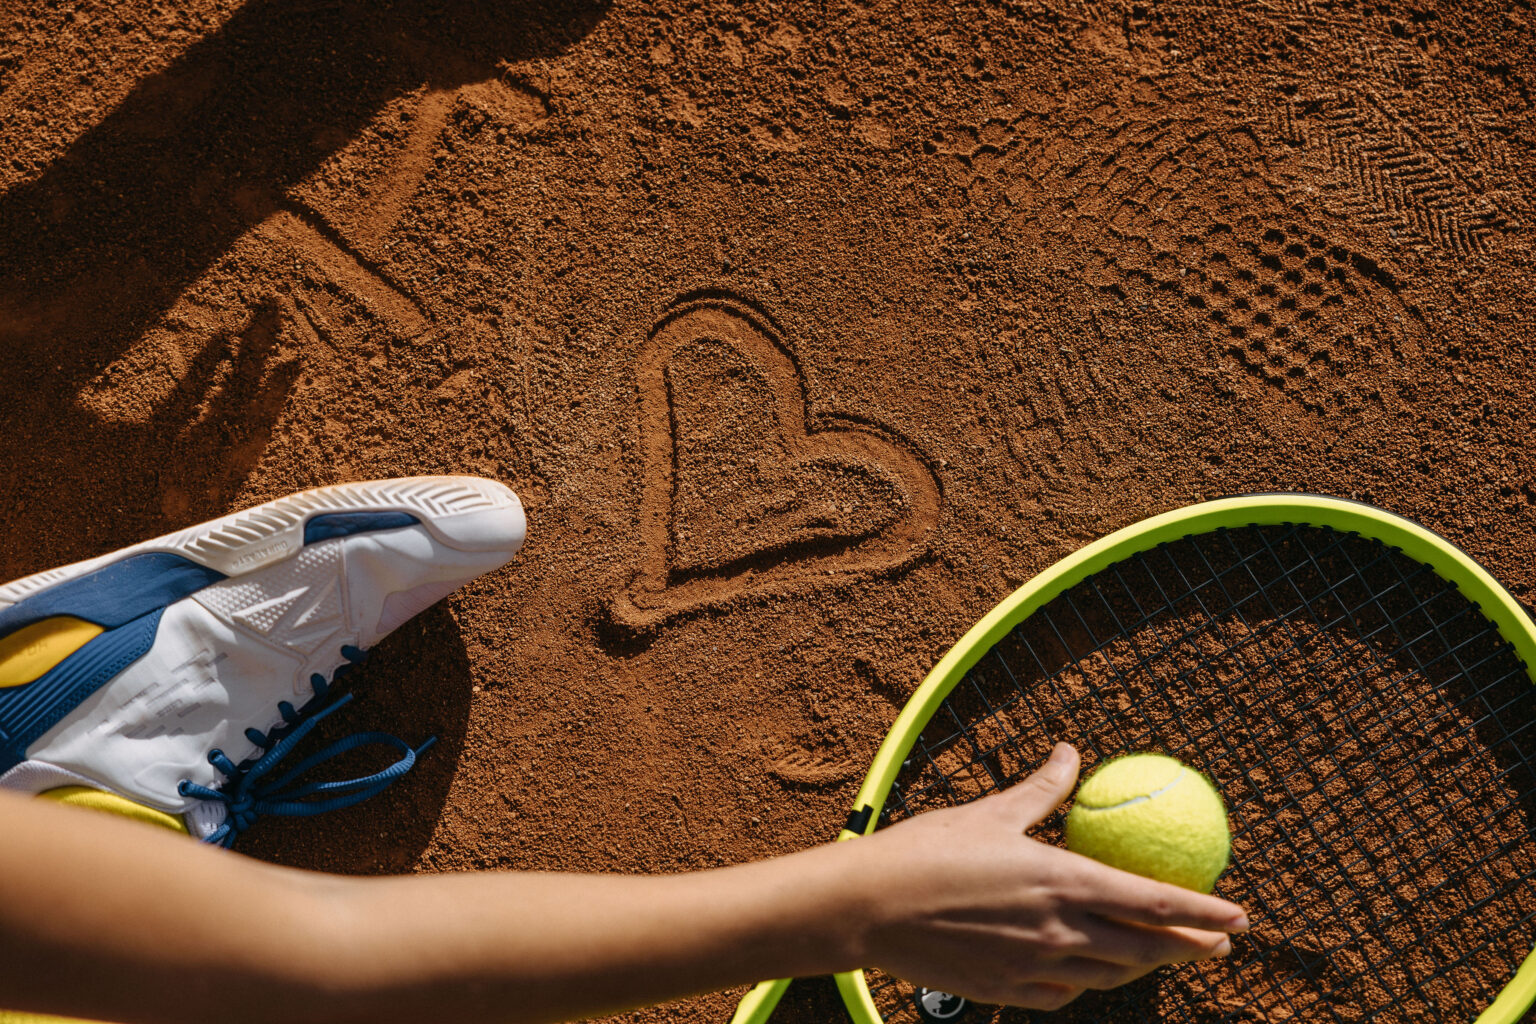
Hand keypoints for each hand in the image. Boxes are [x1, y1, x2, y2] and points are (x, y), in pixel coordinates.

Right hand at [844, 743, 1247, 1009]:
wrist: (868, 908)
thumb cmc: (926, 851)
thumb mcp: (990, 811)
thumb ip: (1041, 789)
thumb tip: (1070, 753)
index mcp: (1062, 882)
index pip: (1154, 903)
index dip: (1204, 912)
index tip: (1240, 916)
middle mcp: (1059, 932)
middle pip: (1144, 949)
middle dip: (1190, 948)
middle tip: (1219, 944)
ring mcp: (1035, 969)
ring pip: (1110, 975)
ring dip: (1144, 966)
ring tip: (1163, 956)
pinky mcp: (1008, 992)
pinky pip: (1065, 993)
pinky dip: (1087, 982)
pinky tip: (1089, 972)